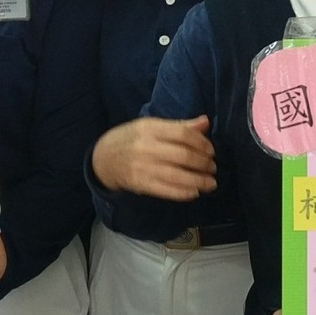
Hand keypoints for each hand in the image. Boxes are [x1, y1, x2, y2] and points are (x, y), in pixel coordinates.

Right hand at [92, 117, 215, 199]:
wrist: (103, 158)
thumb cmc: (132, 139)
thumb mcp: (152, 126)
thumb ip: (179, 126)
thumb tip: (205, 122)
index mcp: (150, 128)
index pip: (183, 133)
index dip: (202, 143)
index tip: (210, 151)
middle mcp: (146, 147)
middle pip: (183, 155)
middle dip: (203, 163)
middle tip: (212, 167)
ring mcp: (143, 167)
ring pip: (177, 175)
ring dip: (199, 181)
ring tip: (210, 183)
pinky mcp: (140, 184)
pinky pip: (166, 190)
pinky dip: (183, 192)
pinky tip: (195, 192)